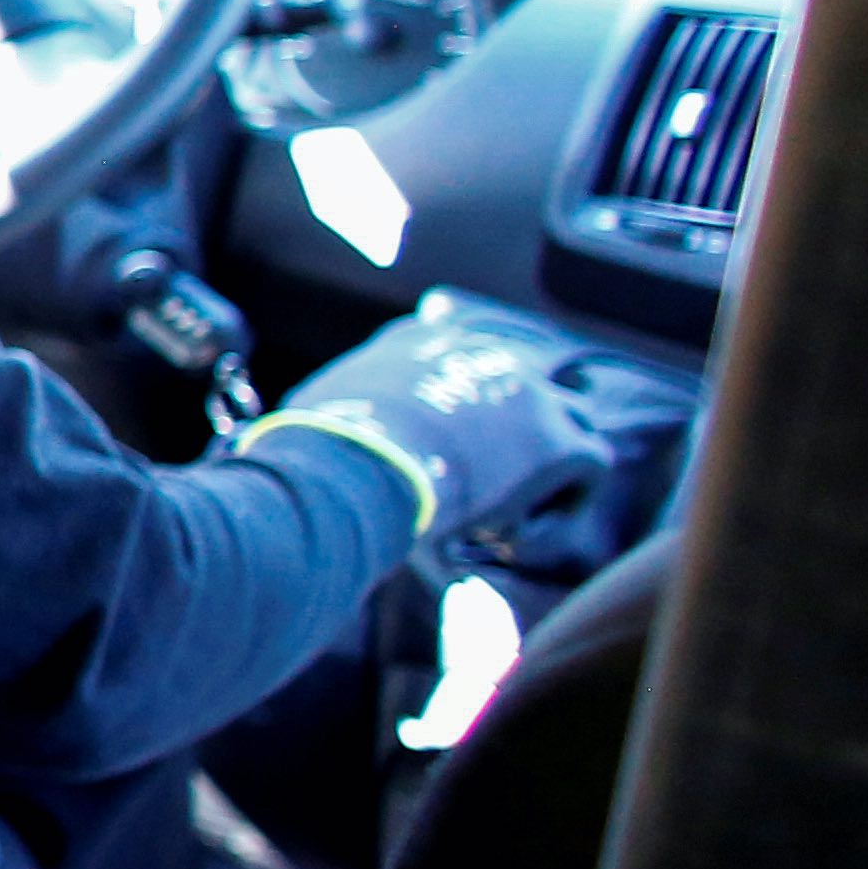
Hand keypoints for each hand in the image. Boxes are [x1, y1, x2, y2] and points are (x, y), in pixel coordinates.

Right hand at [248, 292, 617, 551]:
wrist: (356, 468)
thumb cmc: (318, 448)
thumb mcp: (313, 410)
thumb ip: (327, 410)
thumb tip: (279, 438)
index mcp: (421, 340)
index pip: (460, 336)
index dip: (465, 381)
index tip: (459, 417)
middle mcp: (482, 353)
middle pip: (525, 375)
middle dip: (517, 421)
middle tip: (497, 472)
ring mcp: (528, 393)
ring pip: (571, 417)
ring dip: (549, 460)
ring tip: (512, 507)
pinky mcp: (559, 442)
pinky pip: (589, 466)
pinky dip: (562, 501)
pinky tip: (515, 532)